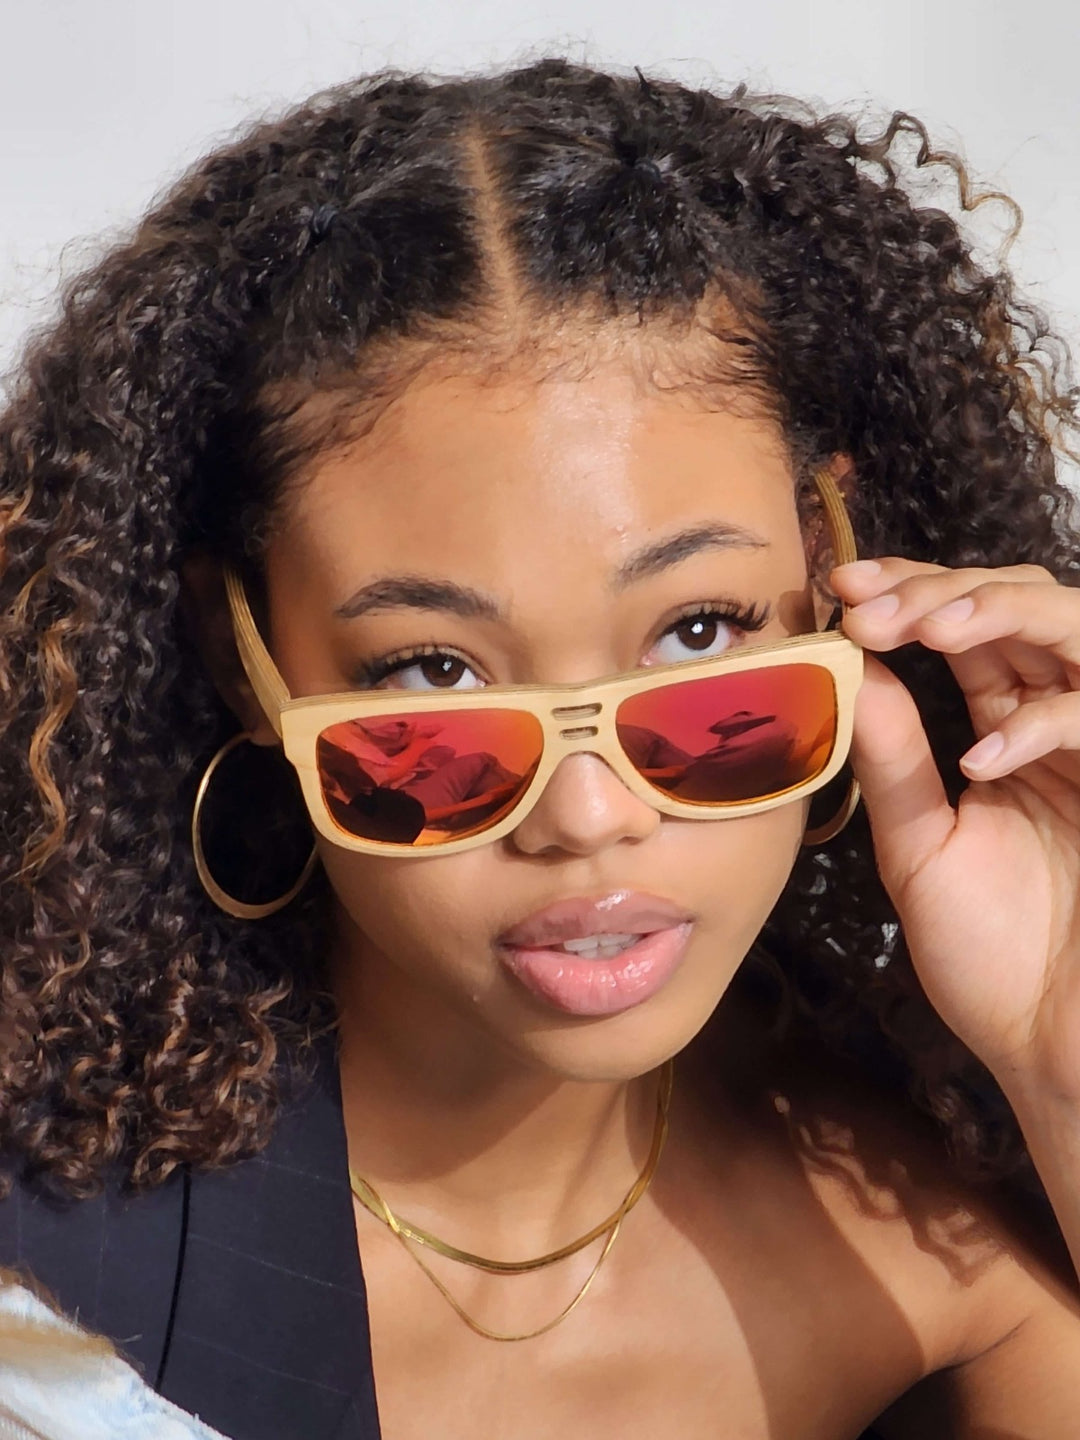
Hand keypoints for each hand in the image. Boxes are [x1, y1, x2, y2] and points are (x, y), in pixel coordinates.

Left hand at [832, 557, 1079, 1100]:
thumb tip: (848, 672)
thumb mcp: (920, 844)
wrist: (1052, 1040)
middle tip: (867, 602)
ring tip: (920, 628)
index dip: (910, 593)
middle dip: (941, 589)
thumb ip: (894, 758)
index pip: (967, 629)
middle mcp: (1060, 725)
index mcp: (1012, 731)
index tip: (841, 588)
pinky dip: (1045, 725)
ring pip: (1074, 630)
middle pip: (1021, 603)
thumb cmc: (990, 953)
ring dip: (997, 613)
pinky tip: (981, 759)